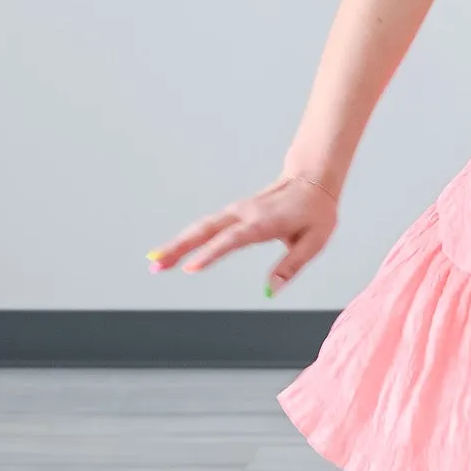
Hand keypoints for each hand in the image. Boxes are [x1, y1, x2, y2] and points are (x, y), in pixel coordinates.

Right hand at [146, 172, 339, 295]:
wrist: (312, 179)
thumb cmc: (316, 211)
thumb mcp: (314, 242)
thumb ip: (291, 267)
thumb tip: (270, 291)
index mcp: (263, 222)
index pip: (231, 240)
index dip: (211, 254)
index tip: (190, 268)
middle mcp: (244, 214)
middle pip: (205, 230)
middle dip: (178, 248)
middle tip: (155, 266)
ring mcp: (236, 211)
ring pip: (201, 226)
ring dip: (177, 243)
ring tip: (155, 262)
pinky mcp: (234, 212)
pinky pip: (207, 225)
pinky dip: (188, 237)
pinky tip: (174, 250)